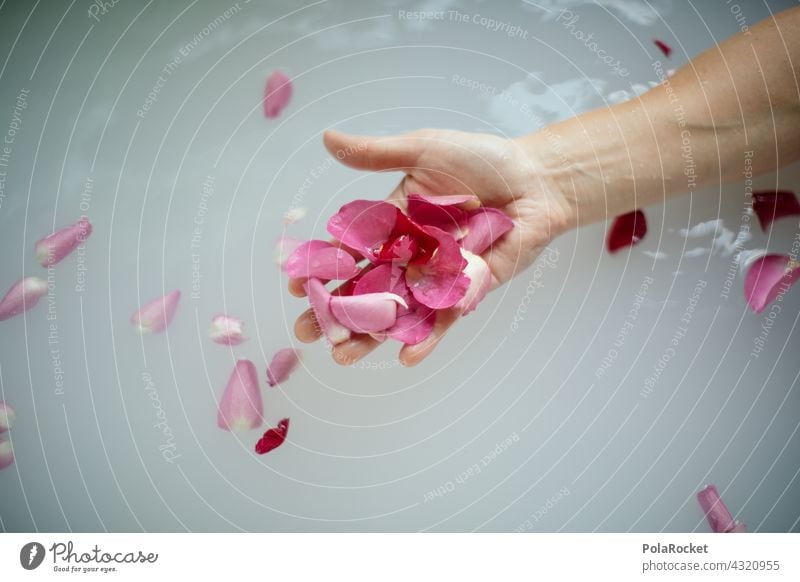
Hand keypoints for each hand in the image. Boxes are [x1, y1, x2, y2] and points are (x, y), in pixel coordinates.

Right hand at [289, 128, 572, 365]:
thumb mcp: (423, 149)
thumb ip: (376, 154)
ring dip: (370, 336)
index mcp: (393, 223)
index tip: (295, 286)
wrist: (536, 179)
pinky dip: (426, 338)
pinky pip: (443, 319)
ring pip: (397, 312)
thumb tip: (327, 138)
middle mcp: (409, 255)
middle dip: (335, 313)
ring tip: (341, 357)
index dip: (324, 269)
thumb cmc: (482, 160)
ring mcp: (436, 277)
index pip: (350, 251)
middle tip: (306, 333)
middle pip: (365, 289)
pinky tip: (406, 357)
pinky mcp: (467, 292)